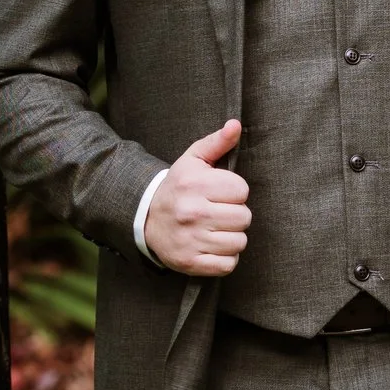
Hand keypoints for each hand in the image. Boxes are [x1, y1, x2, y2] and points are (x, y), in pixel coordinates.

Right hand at [146, 120, 250, 276]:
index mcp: (195, 185)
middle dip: (235, 214)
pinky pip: (228, 265)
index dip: (234, 191)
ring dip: (232, 236)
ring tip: (216, 229)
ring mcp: (191, 240)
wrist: (145, 218)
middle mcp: (192, 212)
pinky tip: (212, 245)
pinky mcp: (190, 262)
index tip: (221, 193)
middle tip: (219, 212)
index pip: (241, 190)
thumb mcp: (192, 160)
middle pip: (244, 217)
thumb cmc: (178, 187)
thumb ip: (217, 142)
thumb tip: (236, 125)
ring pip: (239, 242)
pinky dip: (225, 258)